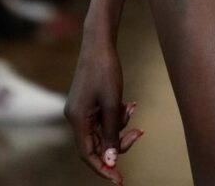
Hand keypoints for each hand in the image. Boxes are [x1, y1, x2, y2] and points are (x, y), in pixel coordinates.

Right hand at [64, 36, 143, 183]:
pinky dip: (117, 115)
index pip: (89, 155)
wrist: (100, 43)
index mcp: (77, 120)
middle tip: (139, 133)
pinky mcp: (88, 102)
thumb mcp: (112, 103)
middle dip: (119, 142)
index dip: (104, 168)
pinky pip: (103, 118)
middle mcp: (76, 117)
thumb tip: (111, 162)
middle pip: (97, 144)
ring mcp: (81, 110)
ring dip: (120, 125)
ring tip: (132, 109)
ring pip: (103, 130)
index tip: (119, 180)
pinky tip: (129, 104)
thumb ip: (112, 134)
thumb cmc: (105, 70)